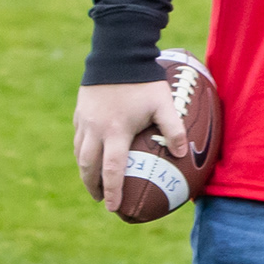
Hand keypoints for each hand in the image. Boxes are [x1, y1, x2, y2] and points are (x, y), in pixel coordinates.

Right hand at [74, 79, 181, 206]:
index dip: (112, 190)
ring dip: (85, 172)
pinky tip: (90, 158)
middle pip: (88, 167)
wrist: (116, 56)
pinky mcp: (79, 114)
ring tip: (94, 184)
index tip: (113, 207)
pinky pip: (78, 140)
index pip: (112, 169)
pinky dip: (83, 154)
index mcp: (116, 131)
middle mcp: (95, 130)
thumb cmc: (144, 82)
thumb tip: (184, 154)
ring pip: (80, 154)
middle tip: (102, 201)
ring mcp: (84, 122)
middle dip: (93, 187)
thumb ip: (174, 130)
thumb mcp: (164, 104)